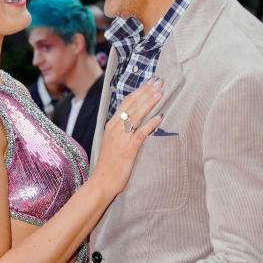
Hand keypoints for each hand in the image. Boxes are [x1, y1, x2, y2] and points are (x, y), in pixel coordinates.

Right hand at [91, 80, 163, 196]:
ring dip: (150, 102)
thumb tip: (133, 120)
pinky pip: (141, 133)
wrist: (102, 182)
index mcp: (111, 125)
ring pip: (137, 115)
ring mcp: (121, 138)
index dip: (139, 90)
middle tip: (159, 81)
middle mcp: (115, 128)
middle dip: (147, 91)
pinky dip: (150, 123)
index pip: (126, 102)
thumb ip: (121, 130)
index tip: (150, 82)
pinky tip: (160, 116)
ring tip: (161, 92)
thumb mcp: (112, 142)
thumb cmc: (109, 164)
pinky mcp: (128, 149)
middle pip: (132, 104)